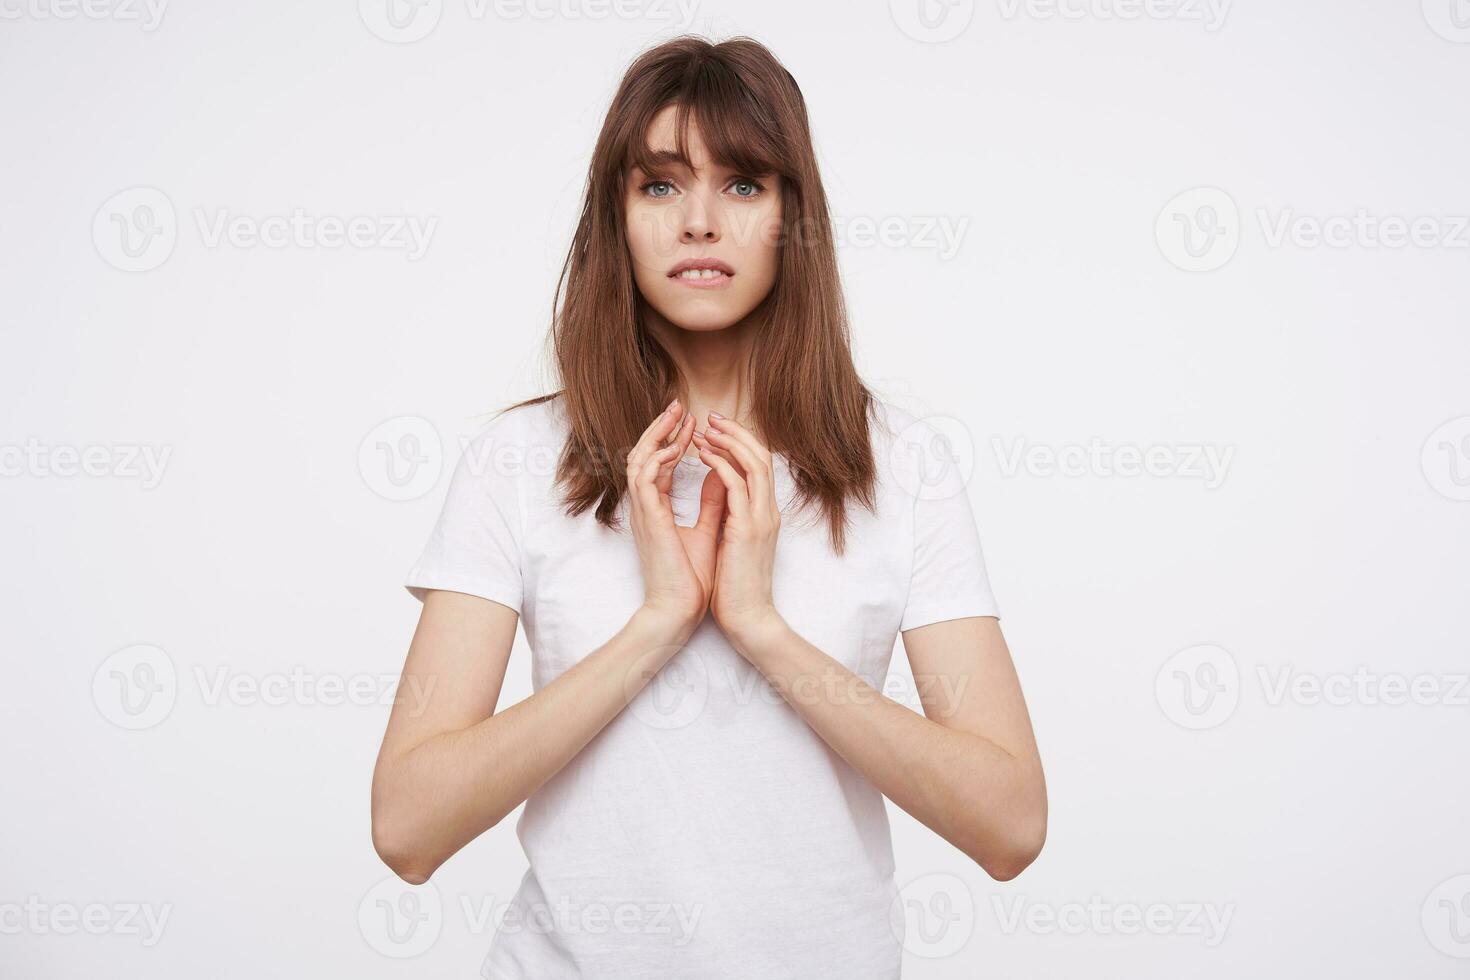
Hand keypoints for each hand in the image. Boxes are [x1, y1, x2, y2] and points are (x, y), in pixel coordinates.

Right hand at [627, 399, 725, 635]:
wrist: (680, 611)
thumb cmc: (692, 580)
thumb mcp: (709, 531)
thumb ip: (713, 502)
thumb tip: (724, 475)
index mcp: (658, 510)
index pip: (660, 464)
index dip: (674, 441)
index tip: (694, 424)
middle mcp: (647, 507)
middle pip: (644, 454)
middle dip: (661, 429)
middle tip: (680, 406)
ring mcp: (643, 512)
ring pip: (638, 459)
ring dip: (657, 435)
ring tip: (678, 416)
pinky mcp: (648, 519)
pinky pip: (644, 478)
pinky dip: (658, 458)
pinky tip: (676, 448)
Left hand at [692, 412, 783, 642]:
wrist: (748, 619)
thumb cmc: (736, 587)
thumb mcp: (732, 540)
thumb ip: (728, 511)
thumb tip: (715, 484)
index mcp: (763, 514)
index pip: (758, 466)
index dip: (739, 442)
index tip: (714, 430)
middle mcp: (768, 511)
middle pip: (761, 455)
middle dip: (735, 433)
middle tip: (709, 417)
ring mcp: (761, 519)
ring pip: (754, 464)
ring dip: (728, 442)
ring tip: (703, 430)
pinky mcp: (749, 530)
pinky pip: (738, 486)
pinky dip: (720, 465)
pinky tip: (701, 456)